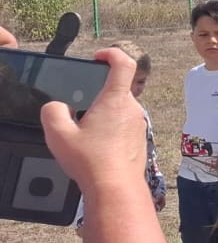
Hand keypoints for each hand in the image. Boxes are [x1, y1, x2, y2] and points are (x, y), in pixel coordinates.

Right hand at [40, 47, 145, 197]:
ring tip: (85, 131)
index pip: (123, 63)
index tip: (98, 57)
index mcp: (115, 100)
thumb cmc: (92, 161)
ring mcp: (139, 124)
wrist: (115, 188)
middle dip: (98, 93)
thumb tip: (56, 107)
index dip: (111, 54)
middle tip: (80, 106)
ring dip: (104, 113)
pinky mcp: (139, 138)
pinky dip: (111, 128)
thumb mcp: (58, 134)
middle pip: (118, 89)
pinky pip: (124, 125)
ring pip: (120, 108)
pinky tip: (96, 144)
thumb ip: (52, 112)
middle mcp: (132, 108)